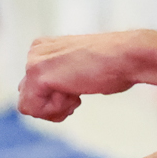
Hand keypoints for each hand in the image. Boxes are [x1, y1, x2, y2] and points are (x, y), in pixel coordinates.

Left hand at [18, 33, 143, 120]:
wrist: (128, 56)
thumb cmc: (115, 65)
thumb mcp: (81, 69)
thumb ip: (61, 79)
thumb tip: (54, 93)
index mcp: (44, 48)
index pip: (33, 87)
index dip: (56, 98)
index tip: (79, 86)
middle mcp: (35, 51)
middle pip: (28, 96)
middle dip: (53, 104)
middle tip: (78, 93)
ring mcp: (33, 61)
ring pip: (28, 105)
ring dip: (56, 108)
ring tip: (77, 93)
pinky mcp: (37, 74)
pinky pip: (33, 109)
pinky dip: (56, 110)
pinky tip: (75, 94)